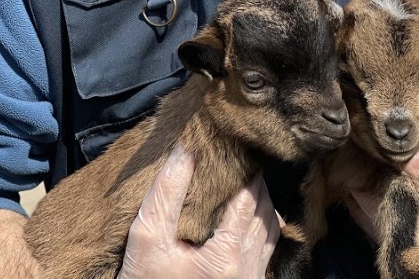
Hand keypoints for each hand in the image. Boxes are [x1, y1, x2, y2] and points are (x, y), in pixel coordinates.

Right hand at [118, 147, 280, 278]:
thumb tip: (184, 152)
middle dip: (256, 188)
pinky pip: (267, 251)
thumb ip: (165, 197)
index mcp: (227, 257)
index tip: (240, 153)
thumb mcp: (147, 241)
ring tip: (247, 188)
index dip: (246, 173)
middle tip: (244, 166)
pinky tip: (247, 220)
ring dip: (262, 207)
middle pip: (265, 214)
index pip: (249, 200)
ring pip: (271, 232)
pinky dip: (262, 229)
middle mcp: (248, 270)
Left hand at [349, 70, 418, 242]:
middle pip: (389, 197)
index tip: (367, 133)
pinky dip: (365, 210)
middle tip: (350, 152)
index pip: (414, 169)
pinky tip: (358, 187)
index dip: (388, 151)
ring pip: (379, 218)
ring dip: (361, 194)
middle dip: (367, 175)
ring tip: (350, 169)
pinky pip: (380, 231)